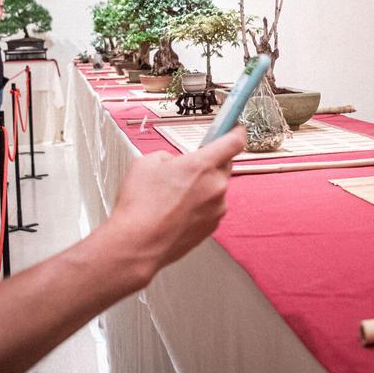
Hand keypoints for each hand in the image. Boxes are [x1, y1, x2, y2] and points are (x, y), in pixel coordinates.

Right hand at [107, 127, 244, 271]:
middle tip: (188, 167)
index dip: (235, 131)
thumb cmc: (140, 207)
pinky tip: (175, 211)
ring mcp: (216, 209)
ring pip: (215, 188)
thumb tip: (176, 162)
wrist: (137, 244)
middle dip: (210, 163)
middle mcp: (215, 186)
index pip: (233, 141)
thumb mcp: (147, 163)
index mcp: (202, 165)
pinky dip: (198, 206)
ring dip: (201, 187)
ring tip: (173, 196)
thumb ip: (170, 156)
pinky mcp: (212, 226)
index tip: (234, 128)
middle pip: (224, 165)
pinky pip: (210, 208)